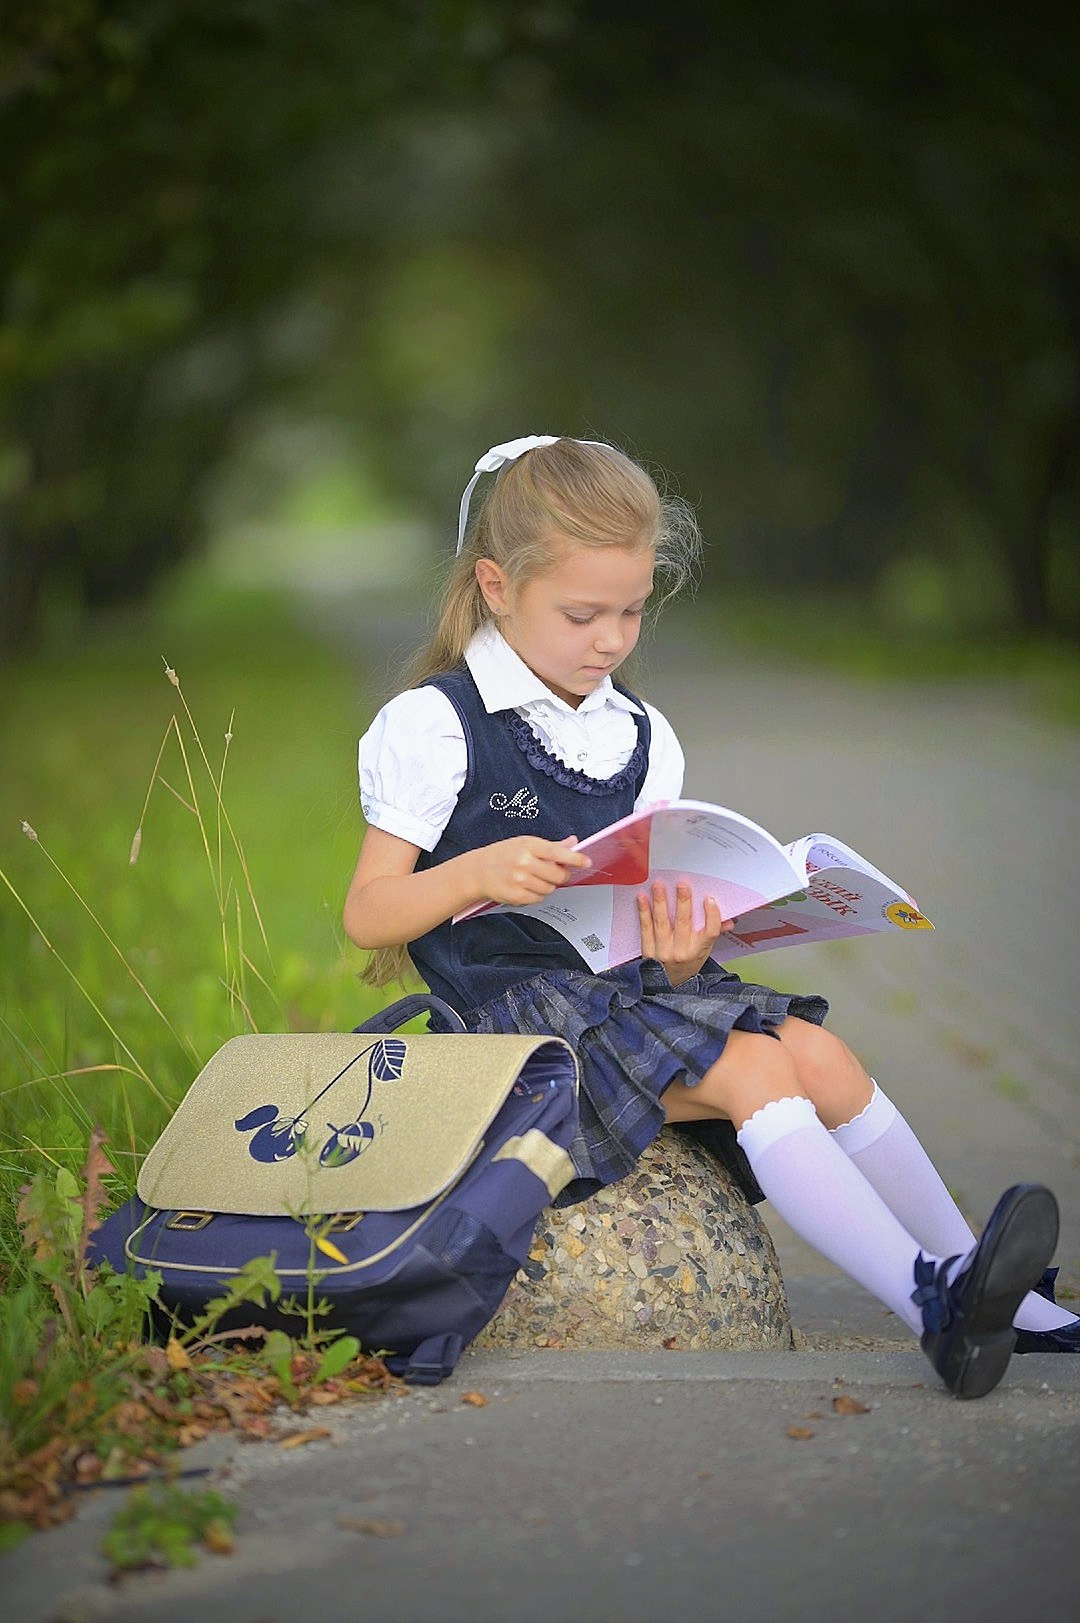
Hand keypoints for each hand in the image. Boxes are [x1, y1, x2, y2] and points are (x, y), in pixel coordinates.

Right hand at [471, 834, 590, 906]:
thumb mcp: (525, 843)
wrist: (478, 871)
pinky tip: (526, 886)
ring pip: (550, 889)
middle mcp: (524, 862)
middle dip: (561, 875)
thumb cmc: (502, 855)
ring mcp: (520, 880)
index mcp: (528, 846)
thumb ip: (551, 846)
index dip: (575, 858)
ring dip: (548, 885)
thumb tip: (573, 842)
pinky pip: (539, 898)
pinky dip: (537, 894)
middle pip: (558, 875)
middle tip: (554, 872)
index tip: (586, 861)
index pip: (557, 852)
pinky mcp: (517, 896)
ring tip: (534, 878)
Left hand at [636, 882, 731, 986]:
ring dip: (660, 902)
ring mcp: (663, 951)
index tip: (710, 900)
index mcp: (698, 950)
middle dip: (683, 902)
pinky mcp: (647, 951)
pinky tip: (642, 898)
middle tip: (682, 885)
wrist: (667, 984)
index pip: (710, 932)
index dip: (712, 916)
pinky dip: (643, 912)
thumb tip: (729, 921)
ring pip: (662, 923)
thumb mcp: (703, 952)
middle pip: (684, 923)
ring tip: (659, 886)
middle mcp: (681, 952)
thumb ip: (712, 933)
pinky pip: (645, 928)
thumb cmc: (687, 964)